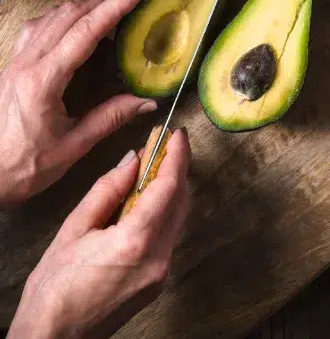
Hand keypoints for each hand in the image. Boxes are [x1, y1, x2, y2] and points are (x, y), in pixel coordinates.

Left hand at [0, 0, 155, 207]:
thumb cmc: (22, 167)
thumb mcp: (72, 147)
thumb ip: (110, 118)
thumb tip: (145, 101)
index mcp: (43, 81)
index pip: (85, 31)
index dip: (114, 7)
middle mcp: (27, 64)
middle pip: (68, 14)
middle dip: (103, 0)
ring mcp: (15, 62)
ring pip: (51, 16)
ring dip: (82, 7)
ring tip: (108, 10)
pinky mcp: (11, 66)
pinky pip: (37, 27)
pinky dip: (61, 18)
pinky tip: (73, 26)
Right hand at [8, 129, 190, 338]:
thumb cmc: (54, 288)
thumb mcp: (74, 229)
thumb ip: (106, 190)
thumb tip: (131, 161)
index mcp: (135, 241)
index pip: (168, 187)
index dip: (176, 156)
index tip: (177, 135)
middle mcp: (156, 258)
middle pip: (181, 201)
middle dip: (176, 169)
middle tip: (164, 146)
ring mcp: (160, 274)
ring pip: (177, 219)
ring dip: (170, 191)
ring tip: (153, 170)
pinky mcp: (157, 284)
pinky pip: (168, 238)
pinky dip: (163, 214)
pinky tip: (146, 203)